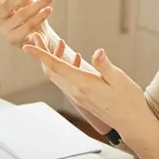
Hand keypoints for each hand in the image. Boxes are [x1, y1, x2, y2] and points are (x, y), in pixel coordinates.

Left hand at [23, 45, 144, 132]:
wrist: (131, 122)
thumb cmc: (128, 100)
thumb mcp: (119, 80)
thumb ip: (105, 66)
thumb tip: (97, 52)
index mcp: (82, 84)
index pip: (56, 67)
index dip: (40, 55)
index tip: (27, 46)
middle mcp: (75, 91)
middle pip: (50, 70)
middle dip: (41, 53)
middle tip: (36, 36)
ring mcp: (77, 96)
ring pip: (56, 76)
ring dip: (51, 59)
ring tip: (54, 43)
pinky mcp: (81, 98)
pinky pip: (65, 80)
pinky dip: (64, 67)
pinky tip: (76, 58)